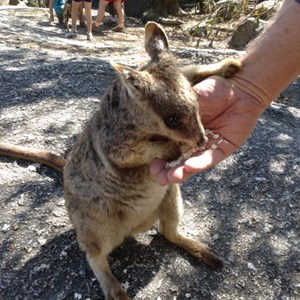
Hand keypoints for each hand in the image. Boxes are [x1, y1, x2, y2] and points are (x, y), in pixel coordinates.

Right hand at [151, 76, 266, 184]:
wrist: (238, 87)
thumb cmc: (211, 91)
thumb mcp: (188, 102)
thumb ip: (175, 116)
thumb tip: (155, 126)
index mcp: (181, 133)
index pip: (167, 150)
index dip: (159, 159)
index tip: (151, 163)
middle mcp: (192, 143)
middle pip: (178, 162)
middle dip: (168, 172)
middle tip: (159, 177)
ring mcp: (207, 148)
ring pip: (192, 164)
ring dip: (182, 172)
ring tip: (173, 177)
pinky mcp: (223, 149)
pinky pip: (210, 158)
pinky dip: (200, 163)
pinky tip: (190, 166)